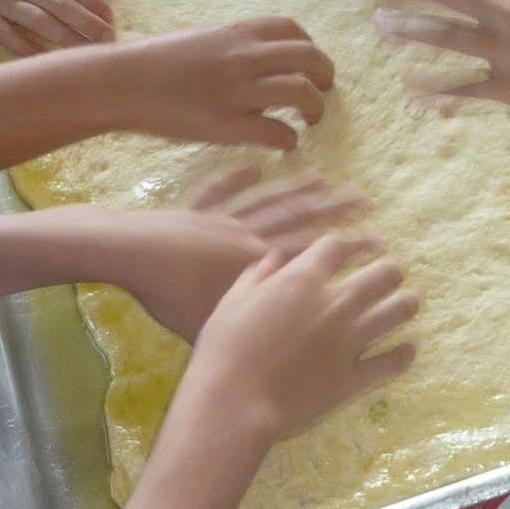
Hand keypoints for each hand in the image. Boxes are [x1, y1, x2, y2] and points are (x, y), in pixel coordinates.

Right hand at [0, 0, 114, 53]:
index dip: (93, 1)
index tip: (110, 16)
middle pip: (61, 6)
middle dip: (88, 25)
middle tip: (109, 41)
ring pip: (40, 22)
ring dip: (66, 39)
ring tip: (87, 53)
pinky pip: (7, 35)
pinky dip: (26, 48)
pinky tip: (45, 60)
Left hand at [117, 170, 374, 340]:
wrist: (132, 257)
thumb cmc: (173, 298)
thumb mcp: (218, 323)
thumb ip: (257, 325)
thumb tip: (295, 341)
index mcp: (260, 264)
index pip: (313, 251)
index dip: (347, 244)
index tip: (377, 239)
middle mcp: (249, 234)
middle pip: (300, 218)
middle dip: (336, 209)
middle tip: (366, 199)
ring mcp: (222, 218)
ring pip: (269, 199)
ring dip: (299, 188)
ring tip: (326, 179)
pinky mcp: (194, 210)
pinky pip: (221, 190)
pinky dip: (238, 178)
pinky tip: (255, 167)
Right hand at [119, 17, 336, 148]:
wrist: (120, 82)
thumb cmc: (153, 62)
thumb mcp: (199, 38)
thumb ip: (233, 45)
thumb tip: (257, 59)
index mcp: (237, 32)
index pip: (293, 30)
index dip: (310, 47)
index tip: (309, 64)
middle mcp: (244, 56)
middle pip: (309, 58)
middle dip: (326, 75)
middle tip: (324, 91)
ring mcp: (239, 91)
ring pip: (302, 93)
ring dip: (316, 108)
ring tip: (311, 119)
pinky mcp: (228, 125)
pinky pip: (279, 132)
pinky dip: (289, 140)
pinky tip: (285, 144)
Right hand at [184, 226, 416, 437]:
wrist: (234, 402)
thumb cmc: (223, 349)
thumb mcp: (233, 301)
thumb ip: (258, 275)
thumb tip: (275, 258)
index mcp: (303, 280)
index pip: (338, 245)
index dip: (347, 244)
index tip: (351, 248)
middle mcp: (336, 303)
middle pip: (384, 272)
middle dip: (389, 269)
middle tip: (389, 274)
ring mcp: (351, 340)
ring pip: (400, 310)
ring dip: (406, 303)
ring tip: (407, 302)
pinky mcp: (355, 377)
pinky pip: (394, 361)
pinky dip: (404, 354)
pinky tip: (408, 348)